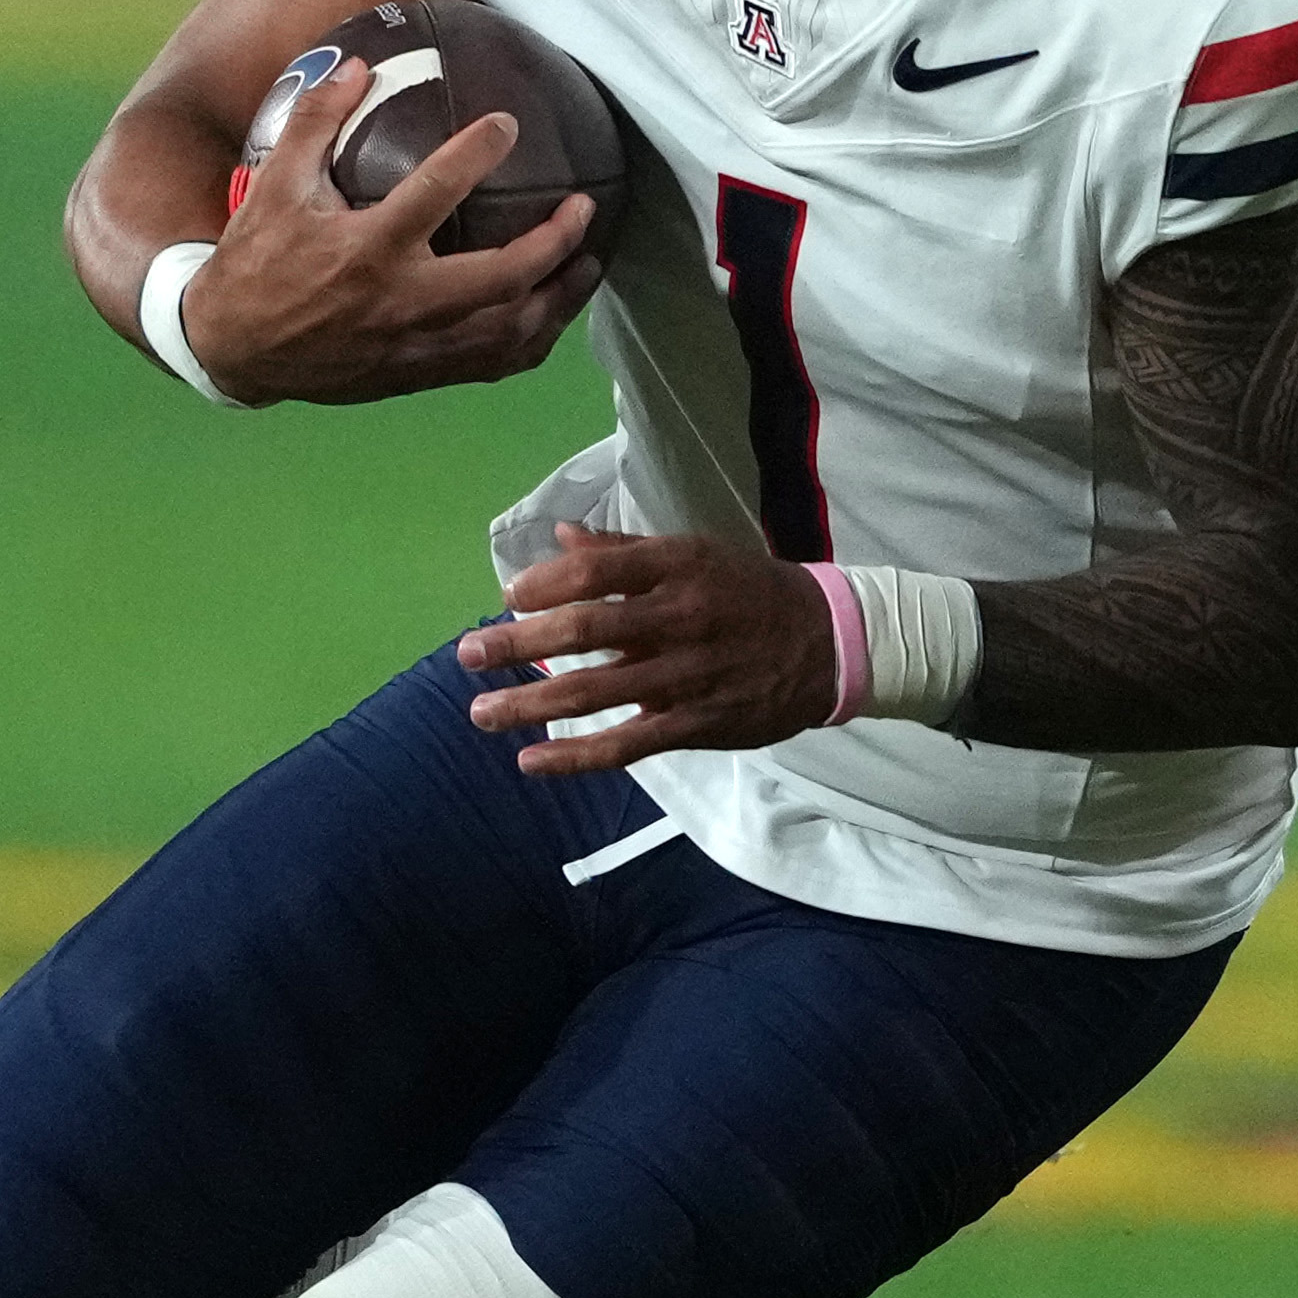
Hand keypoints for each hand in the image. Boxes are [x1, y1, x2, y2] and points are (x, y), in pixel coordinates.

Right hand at [181, 53, 601, 403]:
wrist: (235, 349)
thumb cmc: (257, 262)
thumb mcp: (274, 186)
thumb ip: (314, 123)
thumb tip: (356, 66)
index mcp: (368, 249)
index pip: (437, 193)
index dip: (477, 153)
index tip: (507, 124)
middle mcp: (402, 302)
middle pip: (503, 278)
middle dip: (554, 243)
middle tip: (583, 207)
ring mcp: (418, 345)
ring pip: (511, 330)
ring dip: (560, 297)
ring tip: (589, 262)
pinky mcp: (422, 374)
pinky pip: (495, 364)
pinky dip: (532, 339)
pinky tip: (550, 313)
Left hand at [458, 526, 839, 772]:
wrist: (829, 644)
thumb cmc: (751, 593)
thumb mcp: (697, 553)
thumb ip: (626, 551)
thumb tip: (560, 536)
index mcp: (679, 568)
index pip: (598, 571)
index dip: (544, 584)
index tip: (509, 598)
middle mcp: (679, 619)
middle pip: (584, 632)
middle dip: (517, 645)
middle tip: (467, 655)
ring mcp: (686, 676)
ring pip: (594, 694)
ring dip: (529, 705)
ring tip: (481, 713)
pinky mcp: (695, 724)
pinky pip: (625, 744)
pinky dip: (575, 757)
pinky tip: (532, 762)